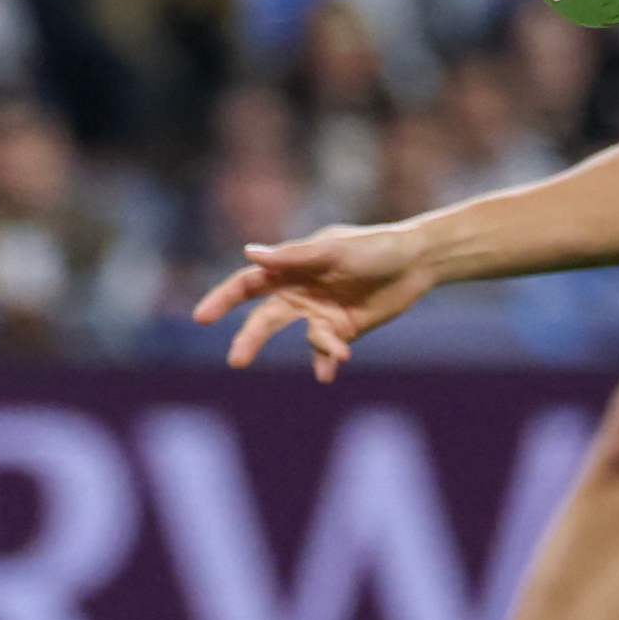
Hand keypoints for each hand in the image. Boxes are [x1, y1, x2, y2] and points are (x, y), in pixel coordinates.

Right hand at [193, 221, 441, 378]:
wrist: (417, 262)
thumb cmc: (374, 247)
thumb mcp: (334, 250)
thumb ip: (293, 257)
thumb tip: (248, 254)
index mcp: (292, 267)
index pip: (248, 284)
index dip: (223, 299)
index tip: (201, 317)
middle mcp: (301, 293)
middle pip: (265, 320)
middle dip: (249, 339)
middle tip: (236, 360)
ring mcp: (321, 314)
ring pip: (302, 339)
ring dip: (317, 348)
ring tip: (338, 354)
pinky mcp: (343, 331)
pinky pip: (325, 352)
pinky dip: (326, 361)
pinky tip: (329, 372)